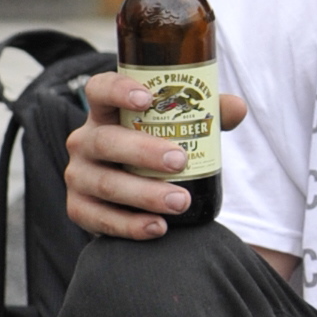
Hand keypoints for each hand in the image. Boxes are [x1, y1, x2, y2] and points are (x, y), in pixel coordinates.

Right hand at [64, 70, 246, 238]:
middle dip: (143, 151)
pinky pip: (99, 218)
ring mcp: (79, 175)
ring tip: (180, 201)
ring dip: (143, 193)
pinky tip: (158, 227)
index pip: (100, 89)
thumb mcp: (182, 126)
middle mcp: (86, 141)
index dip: (119, 91)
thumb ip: (209, 113)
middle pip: (105, 141)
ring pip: (104, 183)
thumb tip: (237, 108)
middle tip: (179, 161)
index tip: (147, 99)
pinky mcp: (79, 208)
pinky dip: (129, 225)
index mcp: (107, 112)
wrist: (137, 194)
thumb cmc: (160, 148)